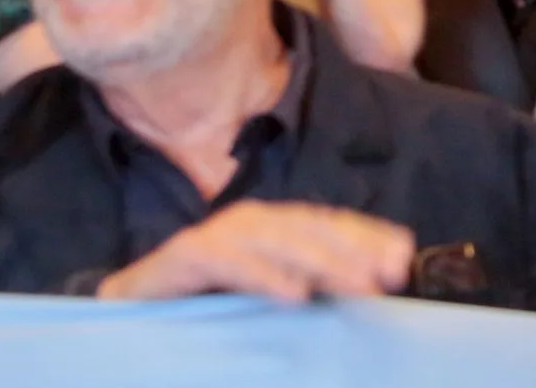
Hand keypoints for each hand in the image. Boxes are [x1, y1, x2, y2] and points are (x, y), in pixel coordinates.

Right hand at [97, 201, 414, 301]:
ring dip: (321, 262)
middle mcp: (251, 223)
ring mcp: (218, 235)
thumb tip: (372, 284)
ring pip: (278, 241)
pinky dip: (263, 275)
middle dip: (356, 249)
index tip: (404, 258)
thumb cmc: (205, 306)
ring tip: (357, 286)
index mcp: (275, 228)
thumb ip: (311, 285)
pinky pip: (229, 261)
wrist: (131, 311)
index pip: (331, 225)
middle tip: (390, 275)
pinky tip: (294, 294)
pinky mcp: (184, 255)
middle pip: (311, 229)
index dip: (369, 237)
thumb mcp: (267, 296)